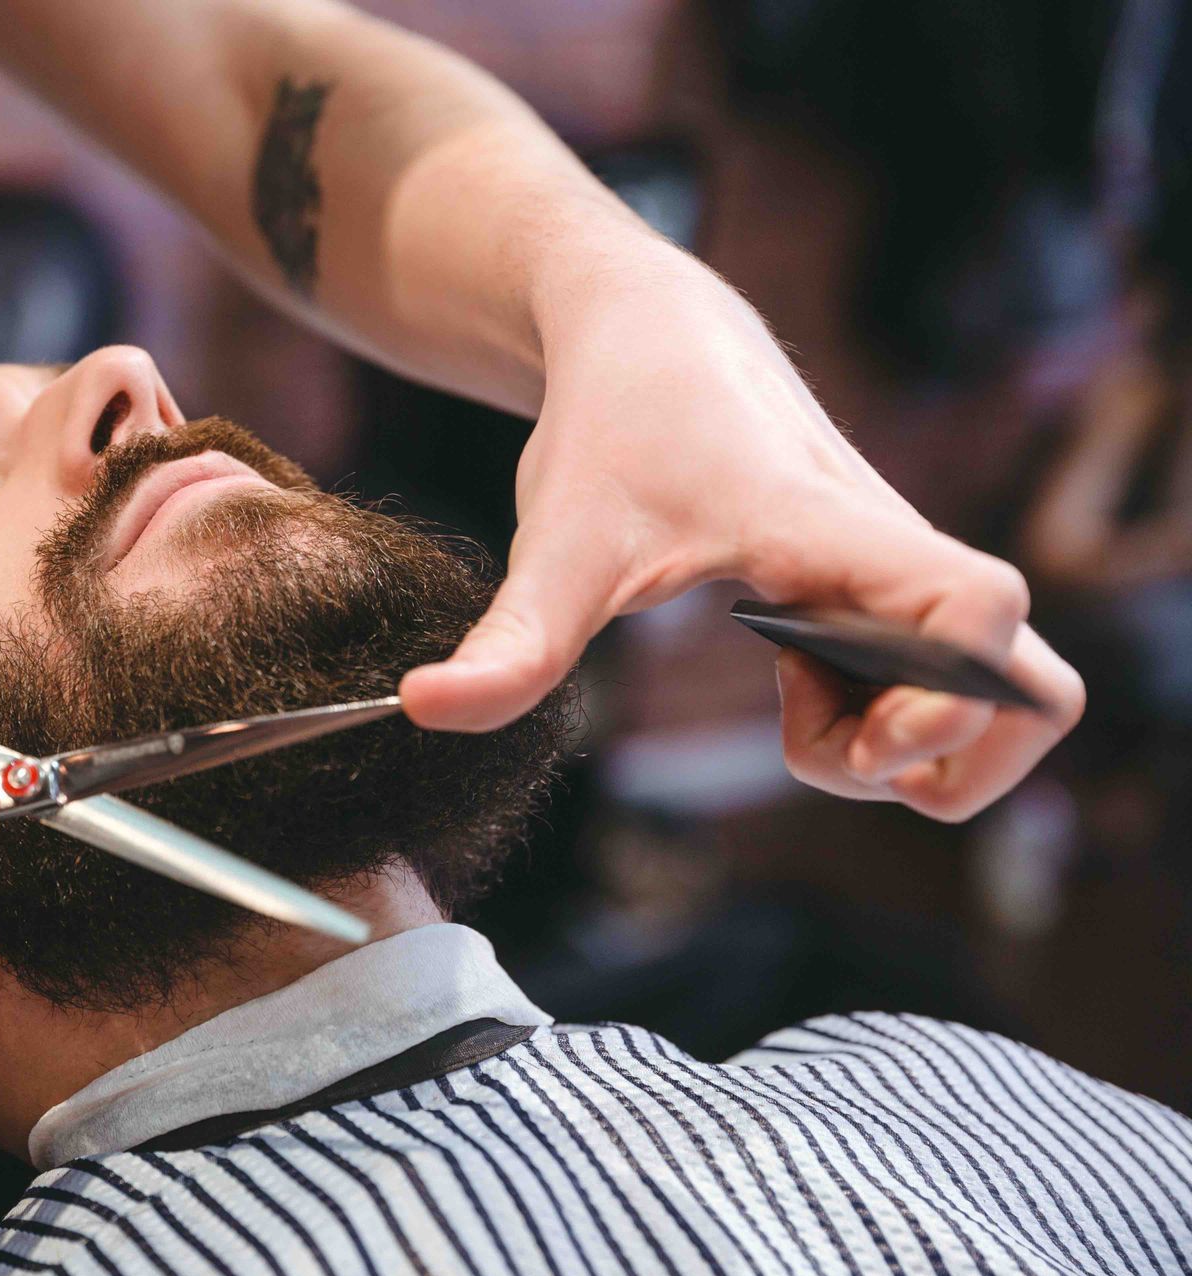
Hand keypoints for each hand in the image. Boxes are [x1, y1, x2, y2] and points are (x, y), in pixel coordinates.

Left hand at [400, 248, 1084, 820]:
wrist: (649, 334)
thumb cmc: (614, 423)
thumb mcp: (558, 543)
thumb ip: (510, 641)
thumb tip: (426, 712)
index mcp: (830, 532)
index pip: (977, 608)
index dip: (944, 698)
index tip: (842, 731)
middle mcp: (893, 554)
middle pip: (1032, 688)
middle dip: (942, 759)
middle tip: (831, 745)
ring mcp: (898, 575)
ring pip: (1000, 691)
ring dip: (915, 745)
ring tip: (804, 716)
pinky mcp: (883, 588)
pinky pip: (940, 679)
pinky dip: (886, 717)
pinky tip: (793, 688)